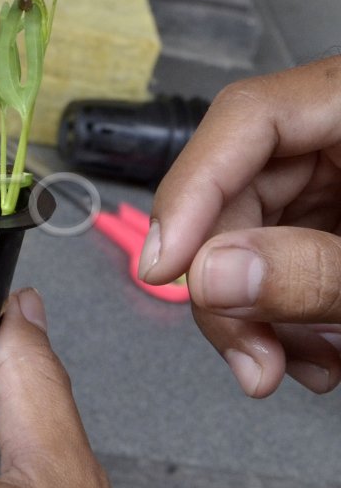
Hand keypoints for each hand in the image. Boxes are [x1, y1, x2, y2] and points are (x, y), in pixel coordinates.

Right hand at [144, 59, 340, 396]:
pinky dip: (286, 315)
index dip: (191, 192)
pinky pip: (285, 257)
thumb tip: (210, 276)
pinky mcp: (340, 215)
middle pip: (239, 190)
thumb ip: (313, 270)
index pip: (245, 119)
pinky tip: (309, 354)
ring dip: (258, 316)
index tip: (165, 269)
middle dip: (232, 286)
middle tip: (244, 355)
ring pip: (253, 235)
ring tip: (289, 368)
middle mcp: (339, 128)